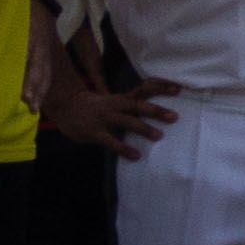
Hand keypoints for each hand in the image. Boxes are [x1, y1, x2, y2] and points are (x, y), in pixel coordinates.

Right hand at [39, 76, 176, 159]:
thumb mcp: (116, 101)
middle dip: (156, 111)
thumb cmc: (98, 107)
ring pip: (127, 122)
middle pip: (138, 106)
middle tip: (174, 117)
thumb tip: (161, 109)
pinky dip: (124, 149)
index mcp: (123, 98)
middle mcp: (116, 105)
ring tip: (159, 136)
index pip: (144, 90)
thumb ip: (134, 103)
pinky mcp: (95, 132)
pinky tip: (136, 156)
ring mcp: (105, 118)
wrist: (66, 107)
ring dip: (143, 128)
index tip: (179, 88)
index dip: (161, 88)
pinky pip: (111, 141)